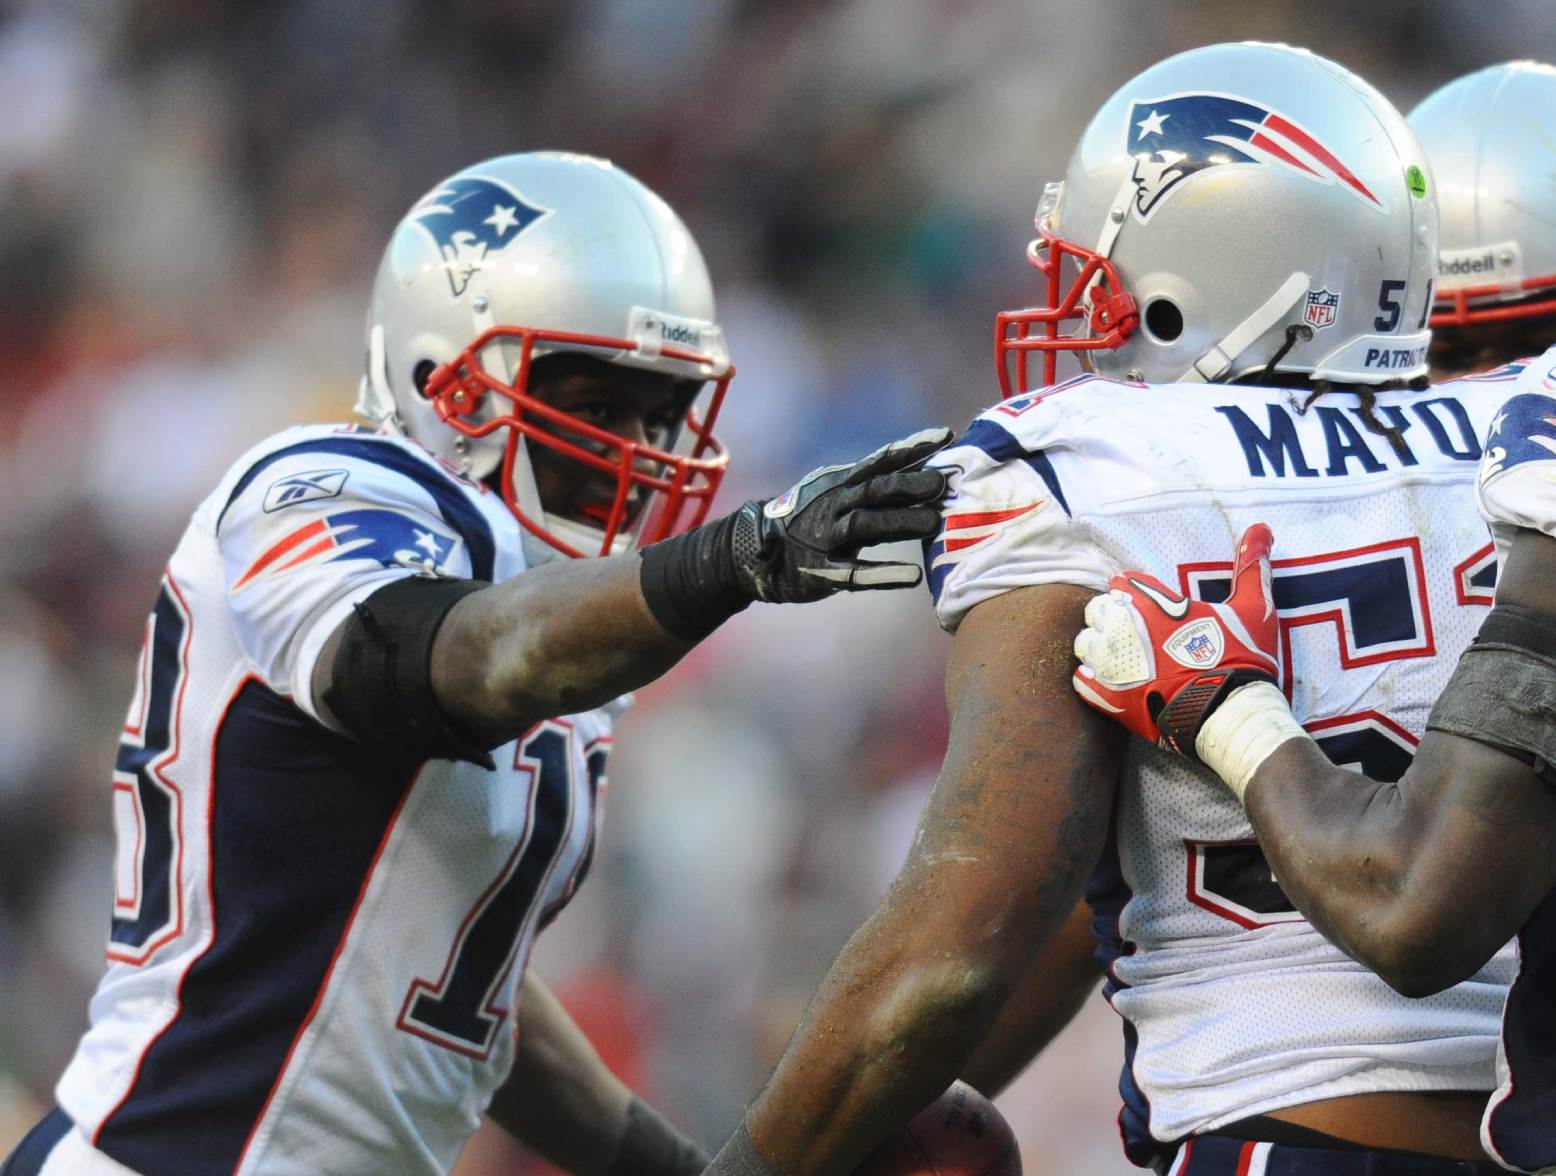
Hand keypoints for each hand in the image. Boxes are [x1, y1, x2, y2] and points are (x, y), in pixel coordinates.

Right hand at [732, 427, 953, 602]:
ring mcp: (826, 536)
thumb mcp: (837, 495)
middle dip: (909, 484)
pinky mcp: (820, 570)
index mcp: (841, 483)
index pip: (880, 461)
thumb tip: (925, 474)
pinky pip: (854, 573)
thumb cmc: (808, 520)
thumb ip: (875, 489)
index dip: (911, 448)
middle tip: (942, 482)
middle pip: (876, 489)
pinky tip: (910, 576)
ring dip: (900, 521)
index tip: (945, 436)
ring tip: (934, 523)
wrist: (753, 550)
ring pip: (866, 524)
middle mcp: (834, 504)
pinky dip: (883, 574)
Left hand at [1071, 524, 1280, 756]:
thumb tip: (1261, 527)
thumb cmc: (1241, 658)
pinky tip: (1113, 685)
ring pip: (1086, 643)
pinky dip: (1094, 681)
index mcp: (1151, 602)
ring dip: (1100, 647)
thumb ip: (1251, 565)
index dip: (1135, 593)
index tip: (1150, 607)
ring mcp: (1111, 662)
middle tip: (1137, 635)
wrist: (1230, 714)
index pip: (1123, 582)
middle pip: (1098, 610)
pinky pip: (1082, 681)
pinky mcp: (1105, 696)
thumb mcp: (1253, 607)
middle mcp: (1123, 627)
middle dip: (1113, 618)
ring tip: (1124, 660)